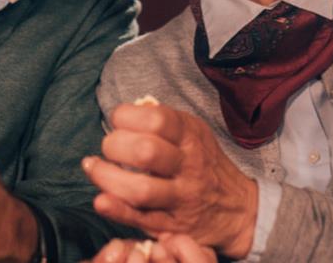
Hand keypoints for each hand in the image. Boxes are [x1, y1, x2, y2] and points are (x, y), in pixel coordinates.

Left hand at [83, 104, 258, 258]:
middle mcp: (189, 166)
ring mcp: (181, 199)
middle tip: (109, 148)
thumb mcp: (195, 134)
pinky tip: (100, 201)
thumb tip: (132, 108)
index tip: (118, 122)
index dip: (126, 116)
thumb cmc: (205, 165)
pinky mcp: (172, 226)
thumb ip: (164, 120)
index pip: (157, 119)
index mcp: (192, 137)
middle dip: (114, 146)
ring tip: (94, 169)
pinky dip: (117, 210)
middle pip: (146, 152)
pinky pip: (141, 219)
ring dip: (108, 178)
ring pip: (141, 190)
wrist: (238, 210)